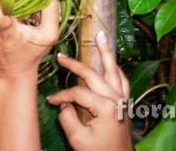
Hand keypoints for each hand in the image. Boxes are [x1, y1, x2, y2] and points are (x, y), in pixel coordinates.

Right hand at [47, 31, 131, 150]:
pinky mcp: (126, 104)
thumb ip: (67, 117)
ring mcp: (124, 100)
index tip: (50, 101)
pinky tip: (111, 61)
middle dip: (75, 65)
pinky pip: (122, 80)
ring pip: (114, 70)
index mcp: (105, 106)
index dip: (62, 96)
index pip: (77, 93)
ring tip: (102, 36)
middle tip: (60, 56)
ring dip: (106, 52)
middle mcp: (117, 98)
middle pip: (93, 75)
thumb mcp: (78, 139)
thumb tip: (64, 104)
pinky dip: (115, 68)